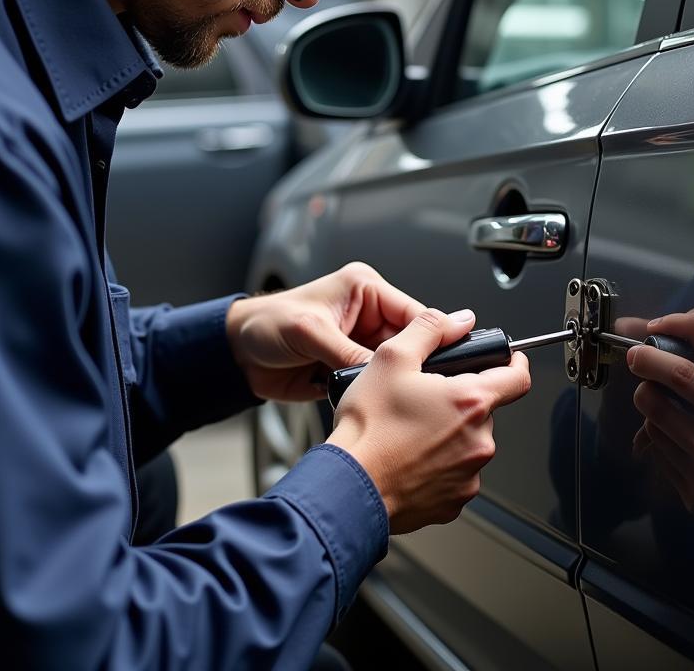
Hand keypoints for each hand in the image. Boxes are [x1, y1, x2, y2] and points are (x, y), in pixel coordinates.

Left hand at [225, 262, 424, 401]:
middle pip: (409, 342)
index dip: (434, 333)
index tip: (458, 352)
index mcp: (364, 289)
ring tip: (405, 397)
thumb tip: (382, 370)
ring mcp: (359, 344)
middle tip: (430, 386)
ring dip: (396, 381)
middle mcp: (367, 316)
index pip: (412, 311)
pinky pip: (376, 383)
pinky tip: (382, 404)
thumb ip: (348, 351)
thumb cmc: (265, 325)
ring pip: (396, 366)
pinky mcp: (349, 368)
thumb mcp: (309, 331)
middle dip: (416, 362)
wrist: (236, 355)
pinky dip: (378, 394)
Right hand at [327, 307, 530, 533]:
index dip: (515, 364)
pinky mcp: (453, 503)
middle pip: (482, 411)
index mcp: (469, 402)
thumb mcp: (392, 358)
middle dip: (459, 402)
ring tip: (408, 432)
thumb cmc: (368, 429)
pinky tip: (408, 458)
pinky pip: (454, 475)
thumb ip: (430, 329)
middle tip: (422, 400)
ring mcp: (468, 477)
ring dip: (447, 434)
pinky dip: (436, 465)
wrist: (349, 487)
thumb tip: (457, 320)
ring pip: (467, 444)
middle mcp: (478, 442)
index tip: (510, 361)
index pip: (518, 379)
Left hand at [628, 307, 693, 525]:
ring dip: (654, 408)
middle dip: (642, 375)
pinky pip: (658, 454)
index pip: (681, 370)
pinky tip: (682, 439)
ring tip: (672, 405)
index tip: (649, 335)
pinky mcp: (692, 495)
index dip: (654, 351)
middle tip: (642, 363)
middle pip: (652, 398)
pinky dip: (663, 439)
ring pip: (651, 424)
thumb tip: (671, 324)